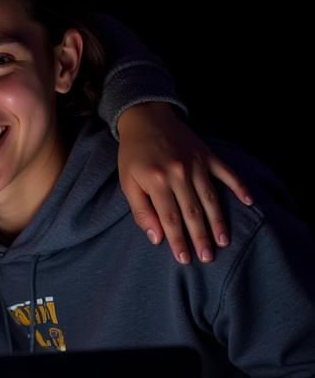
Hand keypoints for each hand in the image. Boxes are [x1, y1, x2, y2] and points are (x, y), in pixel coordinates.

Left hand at [116, 103, 252, 264]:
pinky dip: (239, 186)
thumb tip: (156, 237)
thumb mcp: (127, 183)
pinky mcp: (208, 154)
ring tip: (224, 242)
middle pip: (193, 212)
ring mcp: (196, 163)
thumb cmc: (133, 155)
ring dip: (218, 221)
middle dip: (200, 237)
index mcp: (156, 181)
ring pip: (211, 198)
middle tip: (208, 258)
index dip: (178, 240)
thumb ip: (141, 210)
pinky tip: (249, 201)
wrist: (146, 118)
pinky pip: (227, 172)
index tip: (184, 259)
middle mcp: (179, 173)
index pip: (170, 218)